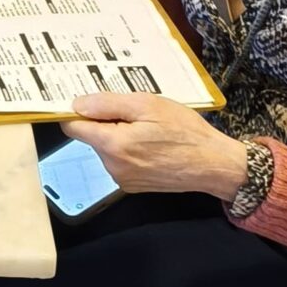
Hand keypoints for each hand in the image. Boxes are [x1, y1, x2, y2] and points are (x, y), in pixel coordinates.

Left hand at [62, 92, 248, 200]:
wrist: (213, 164)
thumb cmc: (184, 131)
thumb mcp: (148, 105)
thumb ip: (108, 104)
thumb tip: (77, 105)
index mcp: (114, 145)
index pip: (74, 127)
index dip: (78, 111)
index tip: (88, 101)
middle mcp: (113, 167)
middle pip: (92, 136)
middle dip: (106, 121)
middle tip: (135, 112)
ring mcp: (123, 179)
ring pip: (106, 148)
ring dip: (119, 135)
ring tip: (147, 127)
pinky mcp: (133, 186)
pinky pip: (120, 161)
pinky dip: (129, 149)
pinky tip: (151, 142)